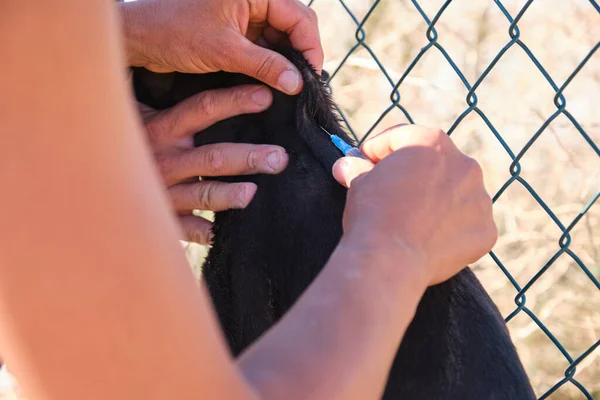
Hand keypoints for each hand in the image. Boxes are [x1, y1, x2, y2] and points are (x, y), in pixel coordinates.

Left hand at [119, 0, 322, 94]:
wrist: (141, 37)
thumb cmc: (175, 33)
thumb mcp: (224, 51)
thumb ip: (265, 65)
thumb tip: (298, 83)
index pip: (299, 17)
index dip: (310, 48)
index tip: (313, 77)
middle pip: (294, 24)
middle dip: (301, 53)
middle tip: (305, 85)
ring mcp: (246, 12)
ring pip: (281, 36)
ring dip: (287, 60)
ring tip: (292, 86)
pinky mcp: (237, 28)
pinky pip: (264, 43)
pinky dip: (271, 61)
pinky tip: (276, 79)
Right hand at [140, 84, 288, 243]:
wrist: (88, 180)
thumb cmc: (126, 141)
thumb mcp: (138, 116)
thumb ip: (171, 107)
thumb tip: (211, 82)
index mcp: (162, 129)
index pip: (203, 110)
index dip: (235, 102)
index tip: (266, 97)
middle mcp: (165, 160)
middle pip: (213, 157)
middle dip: (248, 157)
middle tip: (279, 157)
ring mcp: (164, 191)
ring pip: (203, 194)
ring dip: (230, 195)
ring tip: (254, 192)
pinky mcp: (163, 217)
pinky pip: (186, 229)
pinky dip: (206, 232)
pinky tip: (227, 232)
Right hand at [332, 125, 496, 285]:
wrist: (389, 260)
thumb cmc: (373, 215)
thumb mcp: (359, 184)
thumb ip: (359, 169)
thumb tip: (346, 166)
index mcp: (431, 143)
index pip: (403, 137)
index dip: (379, 149)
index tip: (365, 161)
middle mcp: (464, 164)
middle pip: (436, 162)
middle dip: (414, 173)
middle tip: (391, 190)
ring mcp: (479, 198)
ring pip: (457, 192)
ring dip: (438, 199)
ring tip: (413, 219)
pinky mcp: (485, 230)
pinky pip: (467, 223)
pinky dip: (451, 228)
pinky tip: (430, 239)